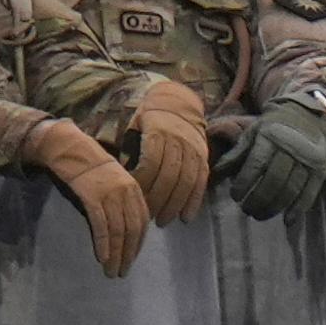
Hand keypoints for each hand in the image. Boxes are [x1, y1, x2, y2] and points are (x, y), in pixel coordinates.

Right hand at [27, 119, 149, 276]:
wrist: (69, 147)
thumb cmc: (87, 166)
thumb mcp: (111, 182)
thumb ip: (120, 202)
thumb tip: (122, 230)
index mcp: (134, 187)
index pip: (142, 221)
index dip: (137, 244)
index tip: (130, 259)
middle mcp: (126, 191)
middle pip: (132, 229)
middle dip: (128, 254)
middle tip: (121, 272)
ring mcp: (110, 193)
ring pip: (118, 231)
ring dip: (115, 254)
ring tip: (110, 271)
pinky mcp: (92, 196)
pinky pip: (101, 225)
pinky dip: (103, 244)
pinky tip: (102, 258)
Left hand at [128, 78, 212, 224]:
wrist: (177, 102)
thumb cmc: (147, 120)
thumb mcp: (133, 127)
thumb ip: (129, 149)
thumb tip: (122, 178)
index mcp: (158, 133)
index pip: (150, 163)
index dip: (143, 185)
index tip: (134, 200)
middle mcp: (178, 141)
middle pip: (169, 176)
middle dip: (158, 200)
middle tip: (148, 219)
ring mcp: (194, 150)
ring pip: (186, 181)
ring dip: (175, 205)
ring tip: (163, 222)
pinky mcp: (204, 157)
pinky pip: (201, 182)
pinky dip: (194, 201)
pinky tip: (186, 217)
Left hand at [218, 94, 325, 222]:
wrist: (308, 116)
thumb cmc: (273, 128)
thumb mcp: (253, 134)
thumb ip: (236, 154)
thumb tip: (215, 173)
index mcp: (270, 137)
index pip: (256, 164)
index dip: (244, 183)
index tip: (235, 196)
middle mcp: (291, 148)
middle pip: (274, 180)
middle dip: (258, 199)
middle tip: (247, 210)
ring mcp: (308, 159)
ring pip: (291, 189)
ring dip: (274, 207)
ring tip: (260, 215)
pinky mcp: (320, 169)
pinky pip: (310, 193)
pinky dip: (298, 209)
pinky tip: (287, 220)